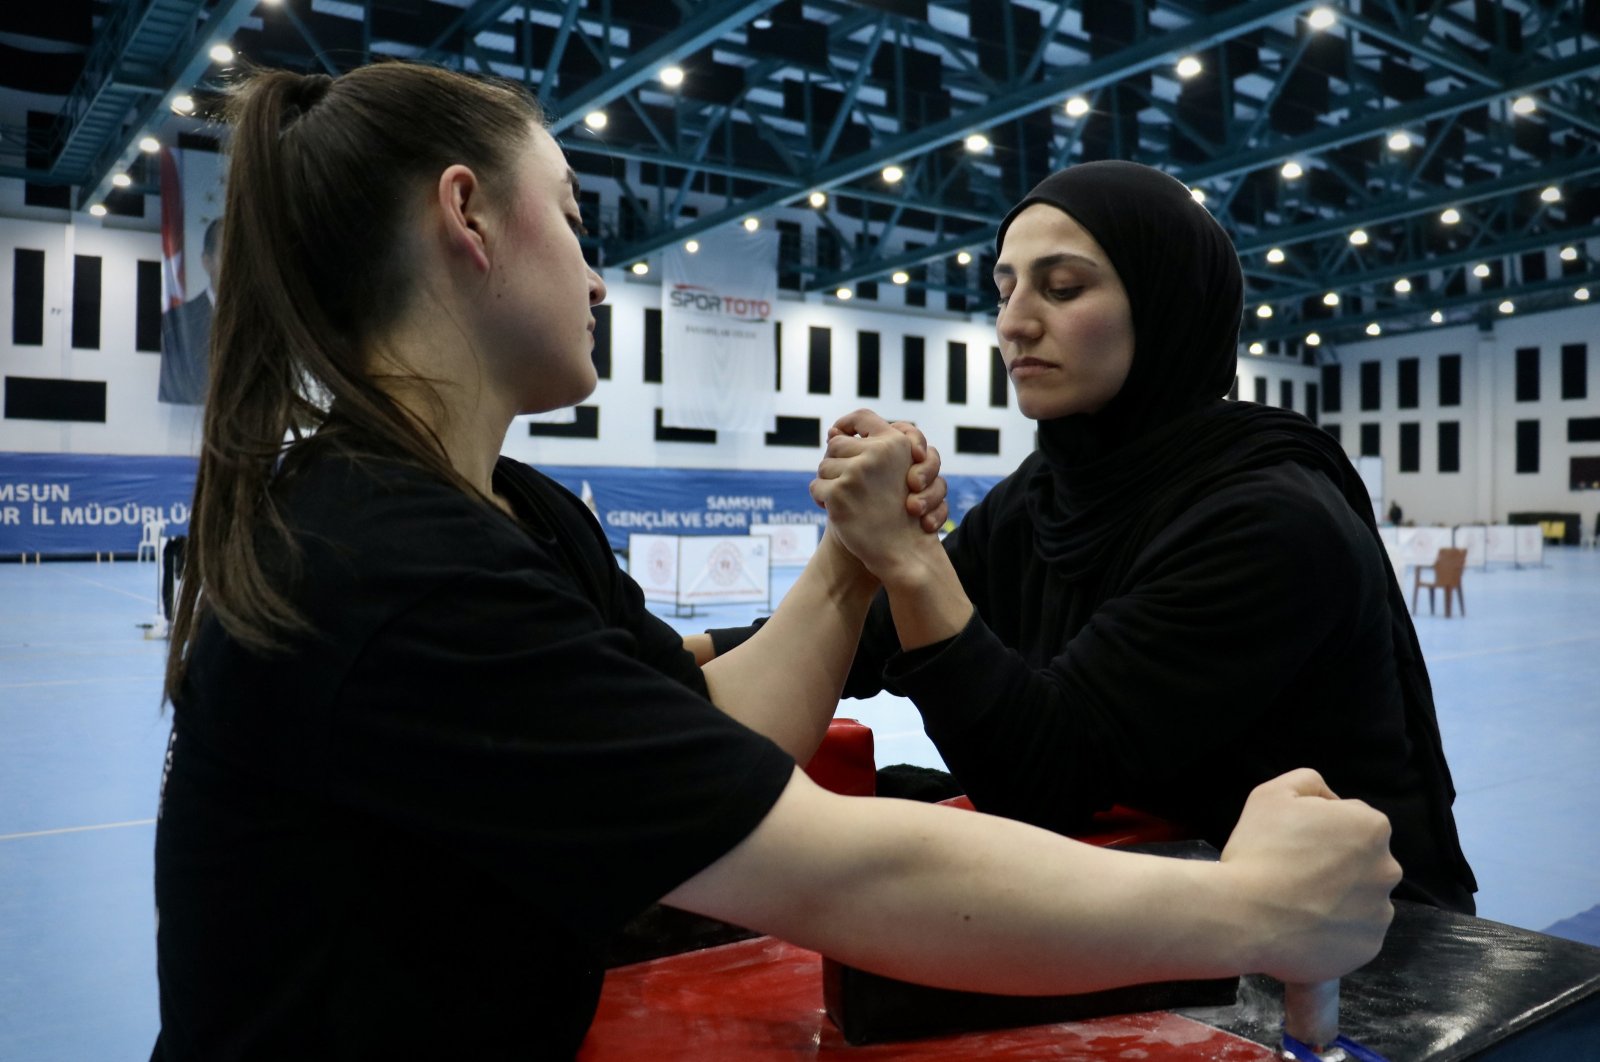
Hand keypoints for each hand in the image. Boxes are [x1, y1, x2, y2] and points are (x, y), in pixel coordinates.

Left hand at [813, 412, 939, 582]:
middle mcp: (877, 453)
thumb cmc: (898, 512)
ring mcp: (856, 473)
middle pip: (837, 445)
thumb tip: (830, 433)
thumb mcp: (896, 472)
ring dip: (829, 484)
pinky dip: (822, 501)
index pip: (863, 417)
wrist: (902, 550)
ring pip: (824, 467)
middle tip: (850, 486)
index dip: (847, 423)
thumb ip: (867, 448)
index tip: (837, 431)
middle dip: (838, 464)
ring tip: (848, 502)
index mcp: (896, 443)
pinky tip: (837, 512)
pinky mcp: (839, 493)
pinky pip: (816, 488)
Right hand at [1218, 768, 1399, 983]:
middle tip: (1293, 872)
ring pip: (1360, 899)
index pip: (1352, 820)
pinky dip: (1334, 931)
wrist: (1243, 916)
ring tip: (1295, 904)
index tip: (1292, 842)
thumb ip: (1309, 783)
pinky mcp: (1369, 948)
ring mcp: (1381, 913)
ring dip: (1337, 898)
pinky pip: (1353, 934)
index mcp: (1372, 827)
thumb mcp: (1273, 793)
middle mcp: (1388, 869)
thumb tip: (1330, 801)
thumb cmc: (1259, 850)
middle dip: (1335, 864)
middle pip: (1361, 861)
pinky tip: (1302, 926)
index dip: (1319, 828)